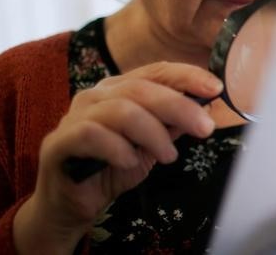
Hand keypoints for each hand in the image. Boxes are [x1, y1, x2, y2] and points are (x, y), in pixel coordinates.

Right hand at [13, 62, 222, 254]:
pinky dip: (117, 147)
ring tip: (169, 156)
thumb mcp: (152, 145)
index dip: (188, 76)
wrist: (71, 205)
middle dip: (180, 107)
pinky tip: (131, 161)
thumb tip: (206, 109)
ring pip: (121, 111)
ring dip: (153, 133)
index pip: (157, 71)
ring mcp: (75, 116)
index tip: (216, 88)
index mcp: (121, 88)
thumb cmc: (112, 168)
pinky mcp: (58, 142)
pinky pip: (91, 134)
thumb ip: (173, 125)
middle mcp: (97, 95)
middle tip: (205, 128)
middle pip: (143, 89)